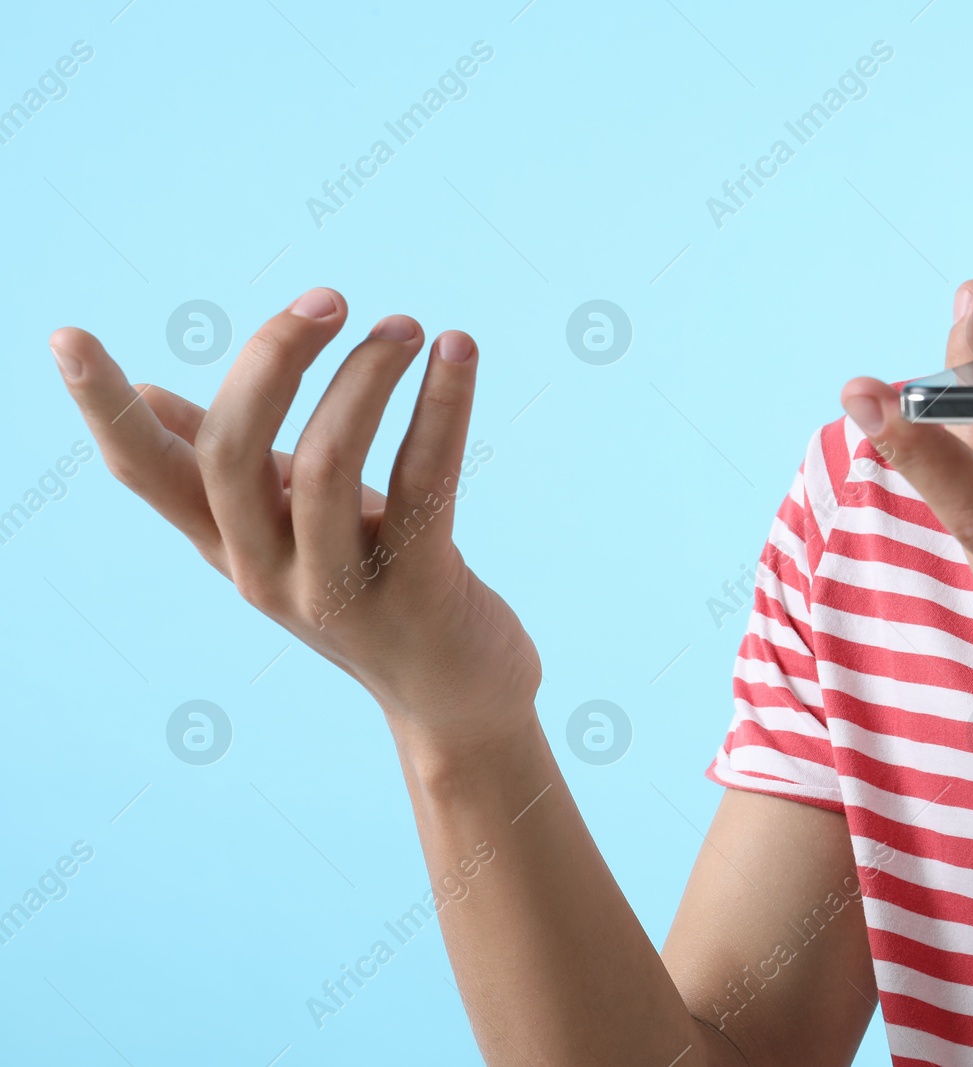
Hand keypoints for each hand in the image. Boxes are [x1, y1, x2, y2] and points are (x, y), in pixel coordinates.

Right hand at [49, 288, 540, 740]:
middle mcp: (268, 572)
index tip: (66, 334)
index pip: (146, 473)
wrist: (455, 700)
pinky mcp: (420, 593)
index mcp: (229, 544)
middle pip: (232, 454)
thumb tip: (151, 395)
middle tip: (328, 297)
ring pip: (328, 464)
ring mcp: (340, 591)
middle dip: (274, 357)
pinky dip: (442, 408)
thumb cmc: (368, 589)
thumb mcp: (286, 530)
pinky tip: (459, 351)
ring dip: (368, 376)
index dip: (105, 408)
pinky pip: (425, 484)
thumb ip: (225, 467)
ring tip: (408, 327)